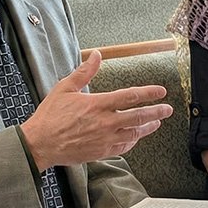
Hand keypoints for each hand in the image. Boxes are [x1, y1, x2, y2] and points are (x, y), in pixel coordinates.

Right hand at [21, 50, 173, 169]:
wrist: (40, 144)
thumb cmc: (50, 116)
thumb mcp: (64, 88)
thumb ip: (84, 72)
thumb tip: (97, 55)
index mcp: (97, 104)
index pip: (130, 96)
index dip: (148, 93)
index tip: (161, 91)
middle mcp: (105, 122)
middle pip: (138, 116)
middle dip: (156, 112)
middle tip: (168, 109)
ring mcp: (104, 139)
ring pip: (134, 133)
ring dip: (147, 127)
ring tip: (156, 123)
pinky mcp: (101, 152)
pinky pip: (123, 147)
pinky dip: (132, 141)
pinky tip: (136, 137)